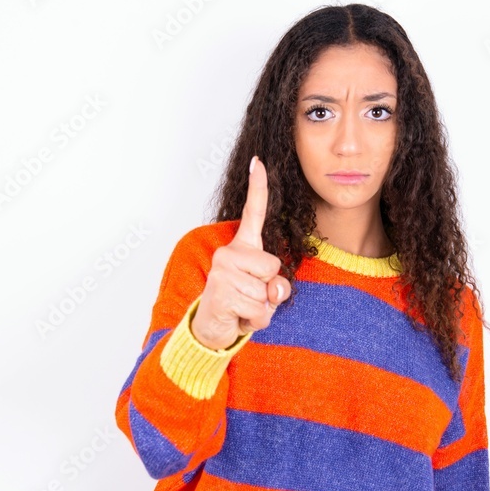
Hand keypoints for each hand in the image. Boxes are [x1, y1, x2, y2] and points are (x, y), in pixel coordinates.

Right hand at [190, 156, 291, 349]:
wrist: (212, 328)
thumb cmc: (241, 305)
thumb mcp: (266, 294)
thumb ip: (277, 287)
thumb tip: (276, 290)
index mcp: (241, 248)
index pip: (253, 214)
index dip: (258, 188)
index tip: (258, 162)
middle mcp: (228, 253)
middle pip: (273, 266)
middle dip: (270, 289)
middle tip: (251, 296)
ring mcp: (223, 271)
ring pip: (266, 292)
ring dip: (261, 308)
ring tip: (243, 309)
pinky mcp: (221, 293)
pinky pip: (258, 310)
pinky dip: (255, 320)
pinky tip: (238, 318)